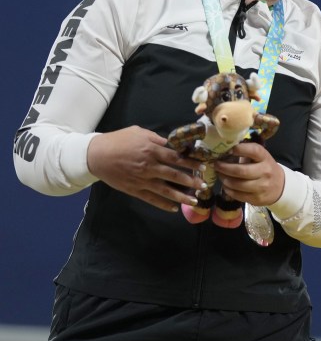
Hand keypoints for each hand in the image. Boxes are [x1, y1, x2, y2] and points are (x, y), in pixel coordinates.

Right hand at [87, 126, 203, 211]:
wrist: (95, 155)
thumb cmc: (118, 140)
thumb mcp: (139, 132)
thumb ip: (157, 139)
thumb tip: (174, 143)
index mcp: (151, 150)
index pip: (177, 158)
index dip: (192, 163)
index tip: (204, 167)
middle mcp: (149, 166)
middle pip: (175, 175)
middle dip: (192, 181)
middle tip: (205, 185)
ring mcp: (141, 180)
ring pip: (165, 190)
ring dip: (182, 196)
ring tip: (195, 201)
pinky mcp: (134, 189)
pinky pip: (151, 199)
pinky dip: (163, 204)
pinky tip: (174, 208)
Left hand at [214, 141, 284, 206]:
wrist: (280, 186)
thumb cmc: (264, 168)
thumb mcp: (260, 158)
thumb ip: (246, 152)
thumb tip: (224, 148)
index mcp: (265, 158)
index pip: (254, 151)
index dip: (240, 149)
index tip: (229, 149)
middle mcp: (265, 172)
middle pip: (241, 171)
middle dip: (225, 168)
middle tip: (216, 165)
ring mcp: (261, 187)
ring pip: (237, 184)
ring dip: (224, 179)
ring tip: (220, 175)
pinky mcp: (256, 198)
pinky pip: (237, 195)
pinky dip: (228, 190)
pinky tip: (226, 185)